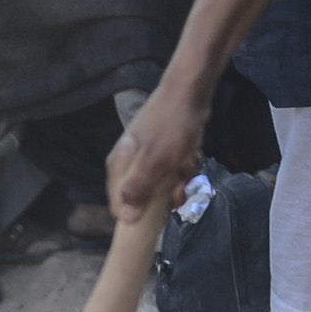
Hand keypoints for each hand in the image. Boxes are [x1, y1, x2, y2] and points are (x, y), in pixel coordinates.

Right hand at [105, 85, 204, 228]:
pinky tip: (191, 157)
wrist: (190, 93)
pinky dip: (185, 169)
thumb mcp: (154, 161)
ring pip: (162, 187)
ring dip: (178, 182)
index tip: (159, 212)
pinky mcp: (163, 153)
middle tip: (178, 184)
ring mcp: (146, 158)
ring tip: (186, 165)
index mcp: (119, 168)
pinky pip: (173, 173)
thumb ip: (138, 189)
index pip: (119, 206)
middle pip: (144, 199)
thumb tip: (125, 218)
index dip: (139, 214)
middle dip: (165, 196)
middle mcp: (128, 165)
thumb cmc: (170, 127)